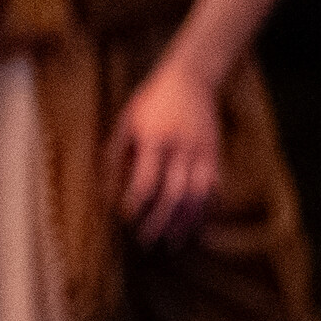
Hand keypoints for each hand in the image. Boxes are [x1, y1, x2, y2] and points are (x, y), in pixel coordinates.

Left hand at [113, 60, 225, 245]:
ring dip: (185, 222)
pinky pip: (214, 187)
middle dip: (160, 222)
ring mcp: (203, 152)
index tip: (127, 219)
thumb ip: (115, 154)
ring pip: (197, 196)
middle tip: (147, 241)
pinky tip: (197, 224)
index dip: (137, 203)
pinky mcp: (215, 154)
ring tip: (174, 242)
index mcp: (155, 139)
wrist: (191, 79)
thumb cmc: (151, 101)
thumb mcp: (126, 122)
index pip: (146, 181)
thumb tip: (105, 188)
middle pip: (173, 194)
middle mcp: (181, 149)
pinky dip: (206, 209)